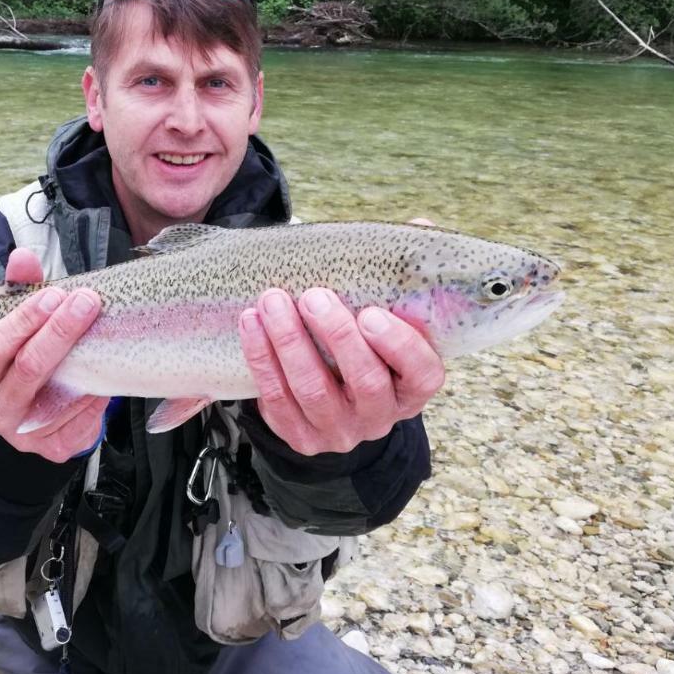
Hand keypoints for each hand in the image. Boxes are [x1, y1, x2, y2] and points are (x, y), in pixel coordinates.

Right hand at [0, 249, 108, 462]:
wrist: (28, 425)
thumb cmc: (24, 365)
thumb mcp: (17, 332)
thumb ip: (20, 293)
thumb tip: (23, 257)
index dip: (24, 319)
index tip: (56, 294)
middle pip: (28, 370)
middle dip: (60, 333)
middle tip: (88, 302)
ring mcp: (24, 436)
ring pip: (59, 397)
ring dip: (86, 366)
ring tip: (104, 334)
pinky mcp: (53, 451)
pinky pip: (81, 423)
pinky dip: (97, 399)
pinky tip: (107, 379)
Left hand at [238, 287, 443, 455]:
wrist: (332, 394)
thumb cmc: (362, 343)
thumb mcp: (387, 325)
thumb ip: (393, 291)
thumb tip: (400, 236)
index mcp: (412, 388)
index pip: (421, 374)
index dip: (398, 345)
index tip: (370, 313)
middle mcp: (380, 416)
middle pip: (366, 382)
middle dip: (337, 335)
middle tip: (313, 297)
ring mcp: (340, 431)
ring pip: (313, 391)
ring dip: (290, 342)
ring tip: (272, 302)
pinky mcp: (302, 437)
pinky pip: (277, 400)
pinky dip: (262, 359)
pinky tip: (252, 324)